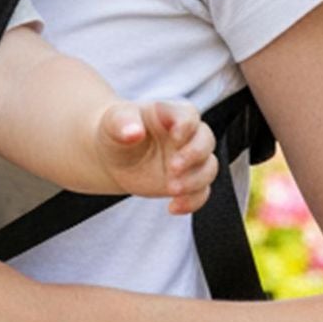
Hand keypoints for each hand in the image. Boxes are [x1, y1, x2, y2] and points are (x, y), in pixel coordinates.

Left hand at [94, 98, 217, 213]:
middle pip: (206, 141)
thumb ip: (123, 122)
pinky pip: (201, 193)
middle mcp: (186, 136)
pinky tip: (173, 207)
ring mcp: (189, 160)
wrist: (114, 156)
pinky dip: (192, 202)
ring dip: (194, 181)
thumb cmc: (117, 131)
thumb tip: (133, 132)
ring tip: (171, 189)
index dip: (186, 126)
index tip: (175, 137)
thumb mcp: (114, 122)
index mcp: (171, 114)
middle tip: (173, 168)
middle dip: (193, 156)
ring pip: (209, 168)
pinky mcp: (187, 181)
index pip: (189, 115)